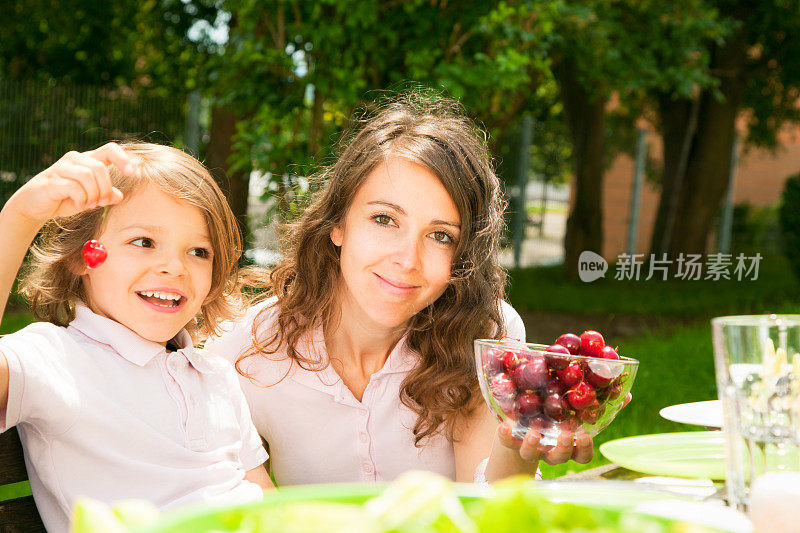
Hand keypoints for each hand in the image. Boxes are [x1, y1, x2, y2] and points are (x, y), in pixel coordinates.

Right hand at [7, 143, 131, 223]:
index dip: (123, 159)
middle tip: (101, 202)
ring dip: (93, 194)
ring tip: (89, 204)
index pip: (110, 149)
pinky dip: (81, 198)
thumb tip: (119, 196)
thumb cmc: (65, 199)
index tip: (130, 173)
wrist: (34, 206)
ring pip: (88, 175)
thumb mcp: (90, 199)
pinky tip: (79, 205)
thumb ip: (105, 195)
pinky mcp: (52, 180)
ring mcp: (62, 168)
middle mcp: (75, 159)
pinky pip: (74, 186)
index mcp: (88, 160)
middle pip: (100, 167)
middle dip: (105, 188)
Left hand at [497, 393, 631, 465]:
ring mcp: (530, 446)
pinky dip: (506, 435)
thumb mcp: (573, 406)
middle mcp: (549, 449)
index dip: (583, 448)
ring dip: (534, 444)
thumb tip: (626, 393)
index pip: (581, 454)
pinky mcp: (510, 440)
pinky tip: (505, 424)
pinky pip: (507, 442)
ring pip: (531, 454)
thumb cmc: (554, 412)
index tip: (584, 436)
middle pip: (559, 457)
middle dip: (563, 447)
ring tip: (535, 431)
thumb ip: (598, 401)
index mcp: (568, 443)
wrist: (519, 421)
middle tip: (566, 433)